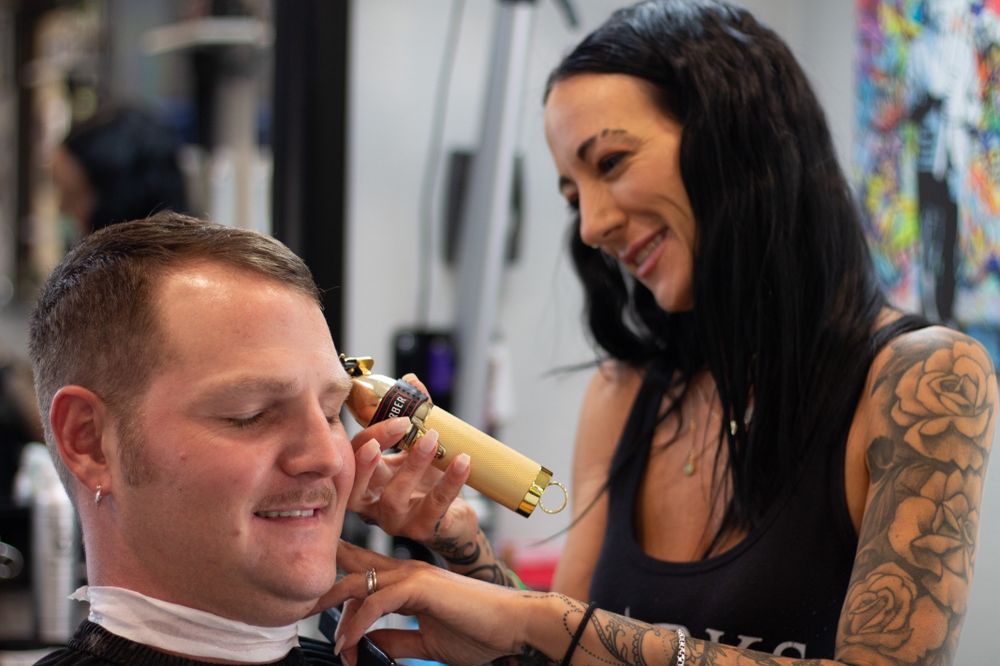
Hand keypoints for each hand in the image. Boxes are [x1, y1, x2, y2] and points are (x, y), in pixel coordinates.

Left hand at [321, 540, 530, 665]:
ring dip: (337, 611)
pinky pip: (378, 600)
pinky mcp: (422, 586)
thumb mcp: (426, 640)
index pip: (364, 571)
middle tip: (297, 609)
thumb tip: (365, 644)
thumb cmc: (479, 632)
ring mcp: (415, 574)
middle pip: (352, 570)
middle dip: (323, 590)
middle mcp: (408, 569)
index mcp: (409, 579)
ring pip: (361, 582)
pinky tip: (349, 642)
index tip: (316, 607)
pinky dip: (359, 622)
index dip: (338, 585)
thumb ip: (396, 638)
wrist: (515, 627)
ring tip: (324, 636)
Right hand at [348, 375, 477, 544]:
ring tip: (432, 438)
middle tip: (398, 427)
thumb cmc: (429, 483)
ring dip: (413, 464)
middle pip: (357, 484)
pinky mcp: (423, 530)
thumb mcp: (418, 448)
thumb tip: (412, 381)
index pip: (351, 460)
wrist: (454, 520)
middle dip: (370, 457)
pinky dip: (450, 481)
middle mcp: (373, 504)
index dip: (366, 439)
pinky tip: (462, 461)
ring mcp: (396, 521)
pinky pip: (435, 506)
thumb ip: (414, 415)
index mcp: (367, 481)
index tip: (396, 418)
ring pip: (393, 497)